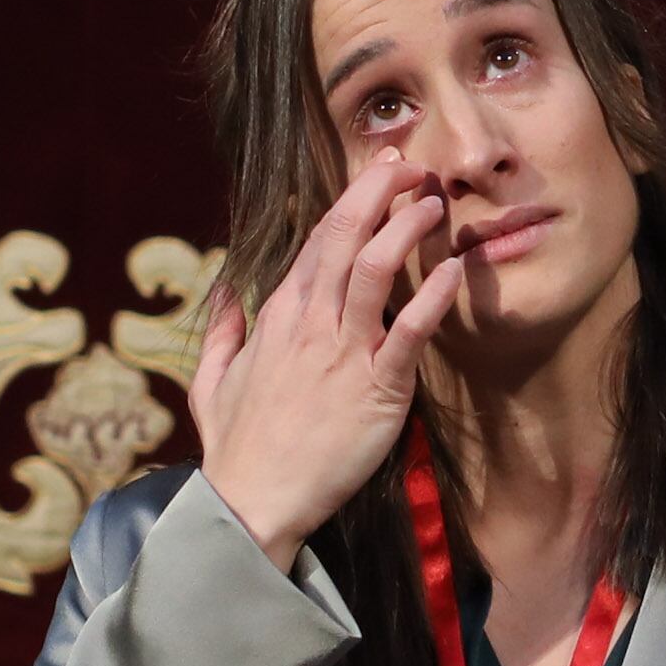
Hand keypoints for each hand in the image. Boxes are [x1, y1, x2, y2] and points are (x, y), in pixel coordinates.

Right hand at [190, 158, 465, 568]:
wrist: (251, 502)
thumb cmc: (237, 448)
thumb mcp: (212, 382)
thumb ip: (224, 333)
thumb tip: (226, 293)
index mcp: (277, 315)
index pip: (317, 240)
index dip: (352, 200)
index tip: (380, 172)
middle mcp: (309, 322)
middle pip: (344, 235)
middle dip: (379, 190)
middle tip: (411, 164)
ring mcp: (342, 352)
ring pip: (373, 269)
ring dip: (406, 228)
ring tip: (434, 201)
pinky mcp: (376, 388)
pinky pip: (409, 332)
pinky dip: (432, 297)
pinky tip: (452, 270)